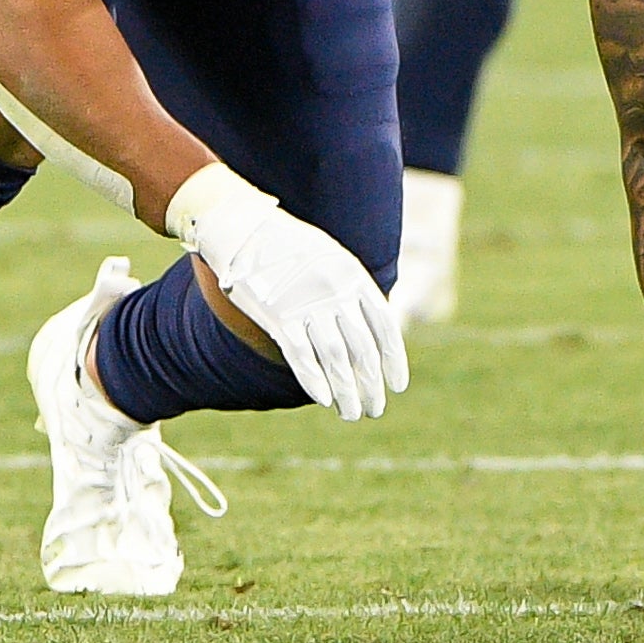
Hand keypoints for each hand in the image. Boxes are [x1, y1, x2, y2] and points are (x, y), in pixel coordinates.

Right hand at [165, 163, 407, 419]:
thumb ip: (350, 292)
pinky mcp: (277, 316)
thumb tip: (367, 331)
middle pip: (362, 350)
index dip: (394, 359)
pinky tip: (323, 399)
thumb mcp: (332, 259)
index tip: (397, 386)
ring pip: (335, 359)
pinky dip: (313, 380)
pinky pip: (300, 355)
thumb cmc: (290, 246)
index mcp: (354, 277)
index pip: (384, 327)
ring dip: (346, 391)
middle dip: (371, 385)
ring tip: (352, 414)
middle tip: (374, 410)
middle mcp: (336, 293)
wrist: (246, 228)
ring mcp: (307, 305)